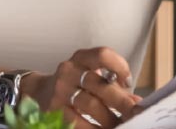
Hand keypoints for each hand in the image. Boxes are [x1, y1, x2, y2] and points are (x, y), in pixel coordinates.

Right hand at [21, 47, 141, 128]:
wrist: (38, 91)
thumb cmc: (73, 84)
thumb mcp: (89, 76)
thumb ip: (112, 85)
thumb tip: (137, 102)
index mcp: (80, 58)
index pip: (102, 55)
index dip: (119, 66)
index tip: (128, 82)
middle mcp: (69, 70)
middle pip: (99, 84)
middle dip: (121, 101)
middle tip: (135, 113)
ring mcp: (60, 90)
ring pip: (90, 105)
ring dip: (109, 118)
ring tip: (120, 125)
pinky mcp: (54, 110)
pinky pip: (77, 122)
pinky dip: (93, 128)